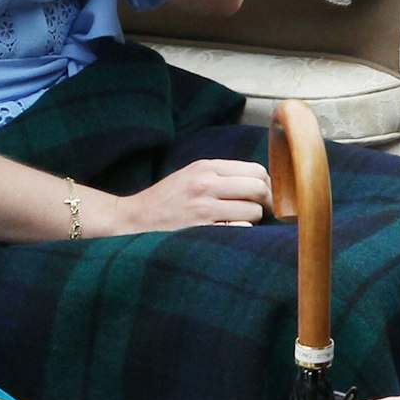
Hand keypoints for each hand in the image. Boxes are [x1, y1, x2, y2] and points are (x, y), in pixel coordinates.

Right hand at [106, 158, 272, 234]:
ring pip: (253, 211)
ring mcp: (204, 208)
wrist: (134, 219)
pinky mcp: (202, 230)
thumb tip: (260, 182)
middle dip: (264, 202)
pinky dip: (241, 232)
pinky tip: (229, 232)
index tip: (261, 195)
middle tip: (258, 211)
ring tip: (238, 221)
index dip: (265, 184)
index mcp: (205, 167)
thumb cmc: (166, 199)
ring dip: (252, 220)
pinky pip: (240, 230)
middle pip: (259, 189)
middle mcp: (206, 184)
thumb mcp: (191, 175)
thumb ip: (221, 174)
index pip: (255, 170)